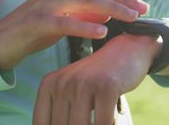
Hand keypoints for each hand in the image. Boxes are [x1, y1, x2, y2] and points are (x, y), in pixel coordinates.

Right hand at [0, 0, 149, 70]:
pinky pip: (65, 22)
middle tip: (142, 7)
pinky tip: (102, 31)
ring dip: (112, 7)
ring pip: (85, 0)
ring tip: (131, 17)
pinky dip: (86, 26)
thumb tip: (108, 11)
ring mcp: (46, 4)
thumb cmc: (32, 31)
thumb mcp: (61, 18)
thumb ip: (82, 12)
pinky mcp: (38, 22)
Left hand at [32, 33, 160, 124]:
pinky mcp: (107, 87)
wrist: (126, 51)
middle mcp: (63, 83)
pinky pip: (102, 123)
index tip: (70, 124)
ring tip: (99, 121)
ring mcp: (84, 84)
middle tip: (88, 121)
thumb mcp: (71, 92)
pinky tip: (111, 119)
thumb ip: (60, 114)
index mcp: (49, 84)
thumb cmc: (97, 80)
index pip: (42, 123)